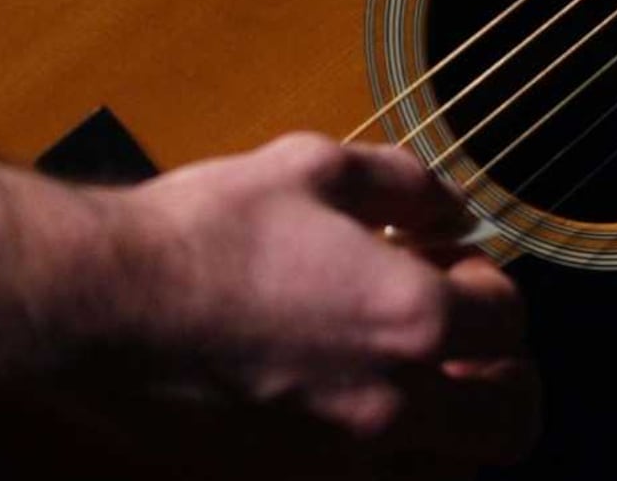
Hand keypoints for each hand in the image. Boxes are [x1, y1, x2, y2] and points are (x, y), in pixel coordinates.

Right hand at [93, 133, 538, 477]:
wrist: (105, 305)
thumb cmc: (203, 230)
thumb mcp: (309, 166)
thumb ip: (402, 181)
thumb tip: (451, 206)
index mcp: (414, 316)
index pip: (509, 317)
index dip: (483, 279)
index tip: (444, 261)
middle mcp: (398, 400)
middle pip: (512, 417)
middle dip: (502, 373)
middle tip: (462, 342)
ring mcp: (348, 455)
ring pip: (454, 468)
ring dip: (452, 425)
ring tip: (413, 383)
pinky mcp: (295, 480)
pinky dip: (387, 457)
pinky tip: (348, 411)